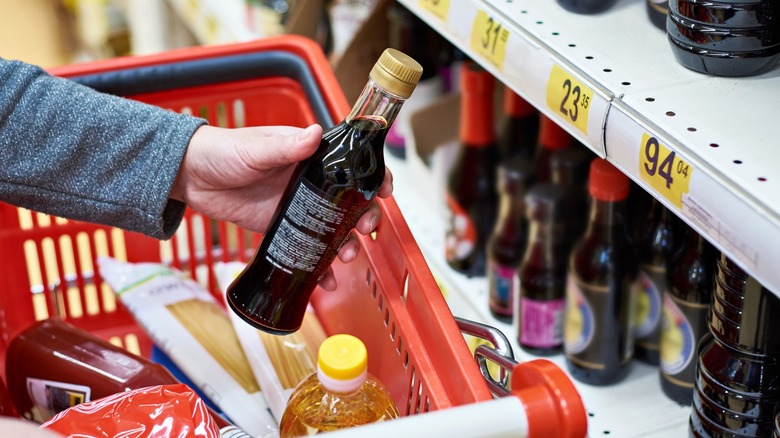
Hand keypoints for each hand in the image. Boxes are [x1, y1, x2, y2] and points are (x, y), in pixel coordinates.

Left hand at [170, 124, 392, 289]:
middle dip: (366, 217)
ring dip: (346, 245)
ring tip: (347, 257)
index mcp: (309, 156)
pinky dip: (319, 266)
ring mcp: (297, 208)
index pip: (350, 164)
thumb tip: (314, 134)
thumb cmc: (224, 152)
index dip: (372, 176)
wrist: (192, 177)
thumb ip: (286, 146)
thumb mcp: (256, 148)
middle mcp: (309, 183)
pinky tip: (326, 280)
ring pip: (333, 229)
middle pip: (350, 202)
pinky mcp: (282, 230)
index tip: (384, 190)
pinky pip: (307, 249)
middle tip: (366, 230)